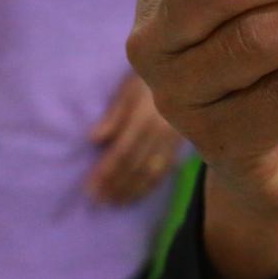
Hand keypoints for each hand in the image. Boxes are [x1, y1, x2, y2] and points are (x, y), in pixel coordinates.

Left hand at [87, 74, 183, 204]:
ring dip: (131, 190)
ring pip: (152, 173)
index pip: (123, 152)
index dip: (106, 172)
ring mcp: (174, 141)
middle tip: (97, 200)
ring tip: (113, 202)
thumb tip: (94, 139)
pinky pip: (165, 171)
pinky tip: (136, 194)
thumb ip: (114, 115)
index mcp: (146, 117)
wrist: (187, 76)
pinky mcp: (181, 145)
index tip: (90, 187)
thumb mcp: (129, 89)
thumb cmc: (149, 79)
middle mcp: (161, 132)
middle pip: (136, 166)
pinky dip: (150, 185)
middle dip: (116, 185)